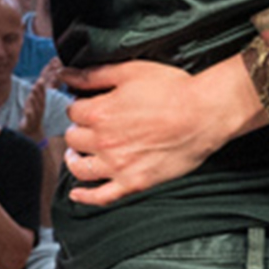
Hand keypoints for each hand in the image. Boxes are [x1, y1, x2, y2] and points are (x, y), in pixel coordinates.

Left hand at [62, 56, 263, 205]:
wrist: (203, 115)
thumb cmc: (173, 90)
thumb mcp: (130, 72)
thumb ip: (93, 75)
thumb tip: (65, 75)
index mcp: (99, 112)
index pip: (73, 112)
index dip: (79, 106)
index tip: (86, 106)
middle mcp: (103, 141)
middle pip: (73, 138)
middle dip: (78, 130)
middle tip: (87, 127)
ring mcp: (117, 165)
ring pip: (79, 168)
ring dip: (75, 159)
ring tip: (78, 154)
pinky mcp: (132, 183)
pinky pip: (101, 197)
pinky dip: (85, 197)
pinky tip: (77, 194)